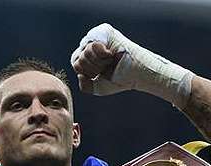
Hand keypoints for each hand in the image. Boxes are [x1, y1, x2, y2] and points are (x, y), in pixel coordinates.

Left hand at [71, 23, 192, 106]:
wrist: (135, 75)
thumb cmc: (119, 80)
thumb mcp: (97, 88)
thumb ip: (83, 86)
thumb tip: (79, 75)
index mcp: (89, 56)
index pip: (75, 63)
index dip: (86, 72)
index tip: (100, 74)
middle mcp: (92, 44)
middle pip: (78, 59)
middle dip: (93, 69)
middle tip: (107, 66)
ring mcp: (98, 36)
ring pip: (84, 53)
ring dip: (98, 63)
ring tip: (110, 61)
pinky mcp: (104, 32)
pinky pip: (92, 45)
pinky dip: (101, 55)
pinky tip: (111, 55)